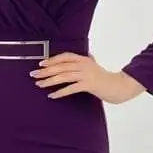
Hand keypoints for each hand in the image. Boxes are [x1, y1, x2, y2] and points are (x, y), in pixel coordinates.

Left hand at [30, 52, 145, 103]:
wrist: (118, 86)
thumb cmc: (105, 77)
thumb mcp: (94, 65)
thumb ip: (86, 60)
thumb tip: (79, 57)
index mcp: (83, 59)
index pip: (64, 57)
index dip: (52, 59)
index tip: (41, 64)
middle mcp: (84, 64)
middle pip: (61, 67)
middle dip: (46, 71)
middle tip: (34, 75)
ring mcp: (86, 74)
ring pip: (64, 76)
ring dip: (50, 81)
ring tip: (39, 85)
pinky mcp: (89, 85)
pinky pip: (71, 88)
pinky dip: (60, 92)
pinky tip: (52, 95)